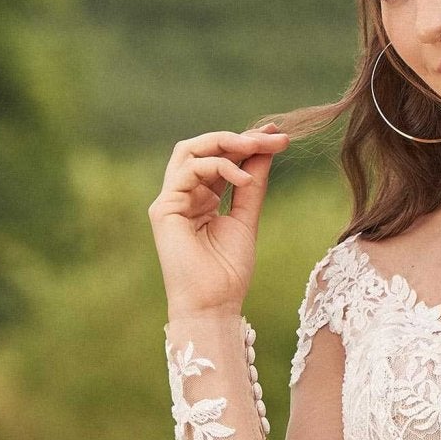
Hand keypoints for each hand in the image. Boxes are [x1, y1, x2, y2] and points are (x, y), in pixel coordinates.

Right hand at [148, 123, 289, 317]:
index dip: (246, 144)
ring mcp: (170, 200)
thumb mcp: (247, 219)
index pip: (220, 159)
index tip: (278, 136)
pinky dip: (218, 167)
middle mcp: (183, 195)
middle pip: (202, 148)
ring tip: (257, 147)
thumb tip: (266, 150)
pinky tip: (243, 178)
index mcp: (201, 198)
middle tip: (271, 135)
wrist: (213, 304)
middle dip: (238, 138)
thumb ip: (252, 185)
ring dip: (226, 143)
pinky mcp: (163, 207)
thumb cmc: (228, 272)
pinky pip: (189, 171)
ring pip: (190, 151)